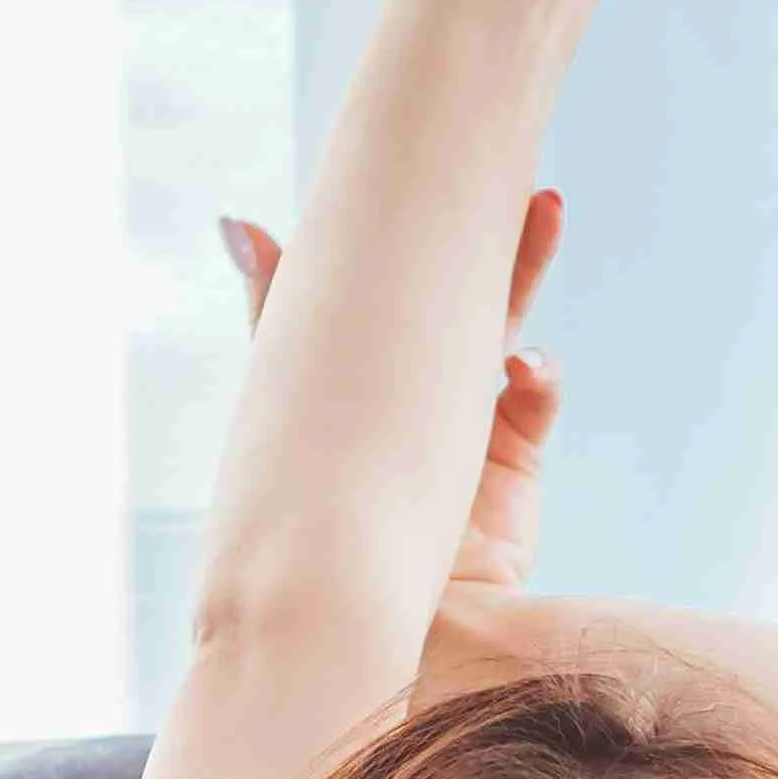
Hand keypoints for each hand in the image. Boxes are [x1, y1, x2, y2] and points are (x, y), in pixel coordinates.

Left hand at [222, 184, 560, 590]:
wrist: (367, 617)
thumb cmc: (317, 518)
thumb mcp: (289, 391)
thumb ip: (274, 310)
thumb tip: (234, 216)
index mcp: (362, 371)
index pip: (391, 284)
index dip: (418, 229)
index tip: (436, 161)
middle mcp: (416, 392)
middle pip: (462, 295)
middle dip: (490, 235)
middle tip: (517, 175)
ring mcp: (467, 428)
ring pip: (504, 331)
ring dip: (523, 273)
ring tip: (543, 213)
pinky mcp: (509, 471)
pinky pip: (534, 403)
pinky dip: (538, 375)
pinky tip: (526, 363)